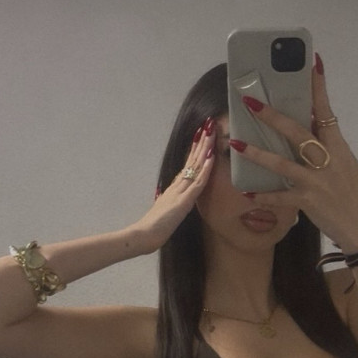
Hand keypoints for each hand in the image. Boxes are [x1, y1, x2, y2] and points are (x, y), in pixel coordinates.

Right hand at [135, 121, 216, 252]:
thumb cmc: (154, 227)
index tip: (201, 134)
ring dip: (204, 148)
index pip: (188, 164)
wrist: (145, 234)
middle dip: (201, 142)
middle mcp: (178, 185)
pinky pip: (198, 182)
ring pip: (196, 166)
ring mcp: (181, 191)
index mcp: (175, 187)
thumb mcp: (166, 210)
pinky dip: (205, 168)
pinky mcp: (185, 201)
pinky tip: (212, 156)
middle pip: (192, 160)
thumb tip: (173, 196)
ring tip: (211, 130)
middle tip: (208, 123)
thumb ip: (171, 201)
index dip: (194, 149)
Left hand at [231, 57, 357, 252]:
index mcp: (337, 146)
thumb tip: (308, 123)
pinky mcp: (308, 202)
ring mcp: (317, 181)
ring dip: (257, 154)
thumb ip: (327, 144)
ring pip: (283, 164)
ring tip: (235, 143)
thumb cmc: (351, 192)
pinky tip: (247, 191)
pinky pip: (281, 197)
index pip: (325, 111)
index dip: (318, 87)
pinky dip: (263, 195)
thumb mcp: (345, 162)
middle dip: (273, 117)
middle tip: (251, 103)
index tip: (312, 63)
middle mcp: (327, 160)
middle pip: (297, 133)